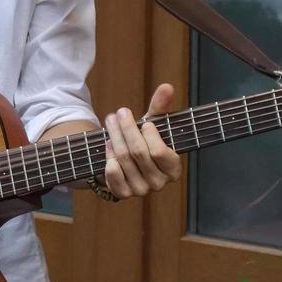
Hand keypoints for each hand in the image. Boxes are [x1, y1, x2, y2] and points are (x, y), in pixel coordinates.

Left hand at [102, 83, 181, 198]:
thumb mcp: (153, 124)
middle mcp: (159, 183)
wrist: (126, 160)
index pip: (160, 152)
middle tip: (119, 113)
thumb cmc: (145, 140)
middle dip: (126, 129)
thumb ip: (161, 107)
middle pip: (138, 152)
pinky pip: (112, 173)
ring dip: (114, 136)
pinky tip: (108, 145)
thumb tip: (167, 87)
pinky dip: (108, 156)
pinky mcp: (123, 193)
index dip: (149, 135)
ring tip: (110, 122)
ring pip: (123, 158)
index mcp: (173, 169)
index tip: (144, 122)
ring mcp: (141, 190)